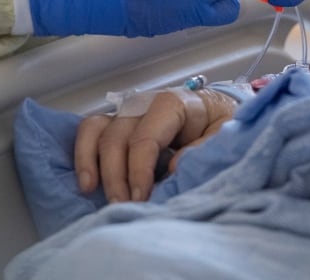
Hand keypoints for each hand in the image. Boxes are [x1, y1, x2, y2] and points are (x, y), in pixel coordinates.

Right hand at [74, 88, 235, 202]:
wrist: (218, 112)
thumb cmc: (221, 122)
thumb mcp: (225, 132)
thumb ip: (204, 148)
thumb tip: (174, 167)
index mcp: (172, 103)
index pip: (145, 137)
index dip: (138, 170)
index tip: (141, 197)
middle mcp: (144, 104)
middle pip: (117, 137)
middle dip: (116, 175)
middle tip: (123, 205)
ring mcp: (128, 113)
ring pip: (97, 131)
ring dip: (92, 163)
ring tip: (93, 191)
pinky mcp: (119, 124)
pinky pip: (91, 131)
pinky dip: (84, 154)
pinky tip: (87, 182)